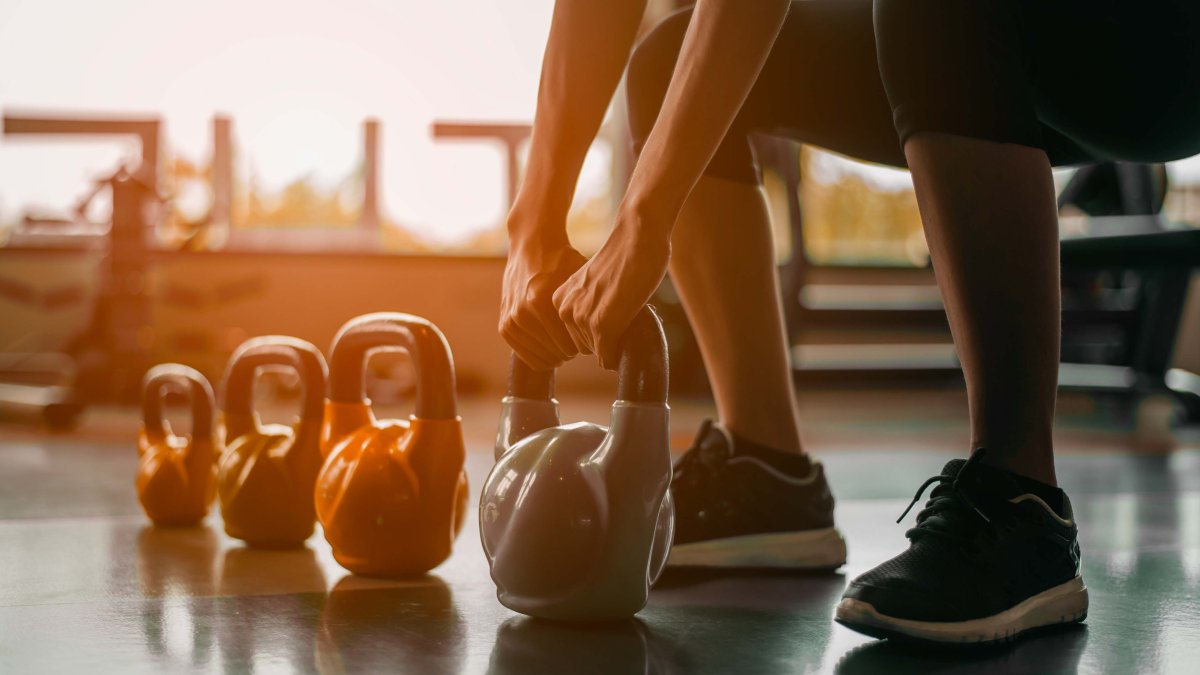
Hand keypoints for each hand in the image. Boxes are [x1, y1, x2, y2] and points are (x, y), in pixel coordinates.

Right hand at [500, 229, 586, 371]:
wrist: (530, 245)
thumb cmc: (562, 260)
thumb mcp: (580, 278)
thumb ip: (589, 306)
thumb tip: (607, 337)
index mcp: (541, 300)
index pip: (569, 346)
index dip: (585, 346)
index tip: (591, 338)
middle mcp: (523, 312)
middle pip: (556, 353)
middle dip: (571, 351)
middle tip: (579, 341)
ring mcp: (511, 320)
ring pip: (541, 358)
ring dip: (555, 354)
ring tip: (565, 343)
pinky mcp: (504, 325)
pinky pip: (524, 354)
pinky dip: (539, 354)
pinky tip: (551, 347)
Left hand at [552, 207, 670, 369]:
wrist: (638, 238)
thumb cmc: (624, 258)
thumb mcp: (594, 284)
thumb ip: (589, 303)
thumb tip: (597, 333)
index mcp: (560, 300)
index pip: (576, 336)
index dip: (600, 329)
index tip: (614, 308)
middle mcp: (565, 310)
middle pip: (587, 347)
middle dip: (607, 338)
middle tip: (623, 311)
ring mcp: (581, 318)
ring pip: (600, 353)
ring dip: (616, 341)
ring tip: (627, 311)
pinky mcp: (601, 325)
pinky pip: (608, 357)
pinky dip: (621, 352)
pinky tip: (631, 327)